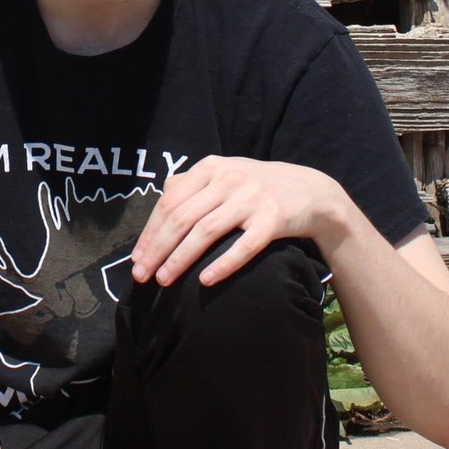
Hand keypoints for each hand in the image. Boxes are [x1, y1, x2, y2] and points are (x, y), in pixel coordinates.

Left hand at [129, 156, 345, 287]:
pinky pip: (243, 246)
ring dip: (180, 258)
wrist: (311, 191)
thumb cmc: (260, 186)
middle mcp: (229, 179)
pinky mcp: (273, 218)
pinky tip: (205, 281)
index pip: (170, 201)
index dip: (150, 231)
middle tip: (141, 275)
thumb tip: (164, 192)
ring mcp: (251, 198)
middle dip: (157, 248)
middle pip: (182, 217)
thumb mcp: (227, 173)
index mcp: (211, 167)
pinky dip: (223, 264)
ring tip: (164, 280)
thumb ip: (195, 181)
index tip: (137, 257)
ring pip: (206, 231)